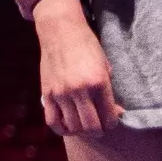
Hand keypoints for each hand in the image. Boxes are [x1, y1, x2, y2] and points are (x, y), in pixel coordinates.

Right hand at [34, 7, 122, 134]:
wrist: (60, 31)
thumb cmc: (87, 46)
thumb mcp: (105, 67)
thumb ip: (109, 92)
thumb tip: (114, 112)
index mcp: (98, 83)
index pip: (109, 118)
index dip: (112, 122)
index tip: (111, 117)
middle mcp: (79, 90)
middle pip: (91, 127)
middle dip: (98, 130)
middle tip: (98, 123)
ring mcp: (61, 93)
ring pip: (73, 127)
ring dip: (81, 130)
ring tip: (84, 123)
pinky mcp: (46, 93)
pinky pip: (52, 121)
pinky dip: (61, 128)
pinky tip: (67, 124)